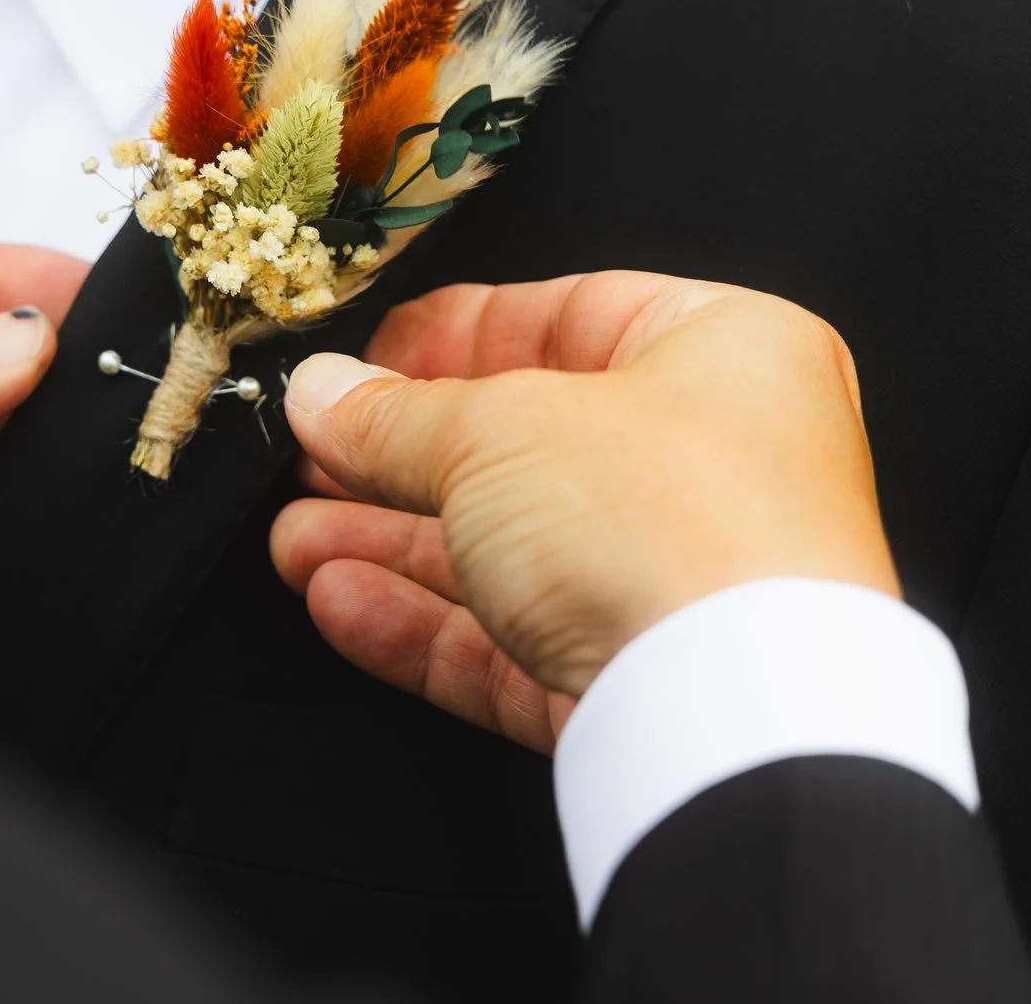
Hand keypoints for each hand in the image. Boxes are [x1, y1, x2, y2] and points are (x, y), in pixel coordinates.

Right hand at [271, 273, 893, 753]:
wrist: (734, 712)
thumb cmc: (672, 523)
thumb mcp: (497, 429)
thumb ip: (396, 416)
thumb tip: (329, 397)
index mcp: (728, 355)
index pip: (574, 317)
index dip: (458, 337)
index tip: (370, 360)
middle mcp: (722, 466)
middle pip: (532, 449)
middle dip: (405, 459)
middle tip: (319, 454)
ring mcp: (684, 583)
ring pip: (514, 554)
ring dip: (394, 547)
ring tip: (296, 540)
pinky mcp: (642, 685)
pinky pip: (518, 643)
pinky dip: (426, 625)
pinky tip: (343, 602)